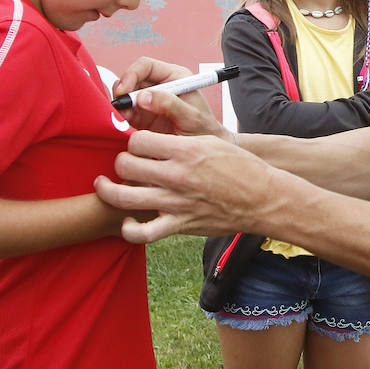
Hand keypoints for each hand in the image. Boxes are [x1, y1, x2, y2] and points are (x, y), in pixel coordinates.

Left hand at [94, 129, 276, 244]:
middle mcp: (177, 175)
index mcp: (185, 150)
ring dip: (109, 191)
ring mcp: (176, 202)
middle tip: (127, 164)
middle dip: (121, 162)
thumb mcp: (211, 141)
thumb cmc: (239, 167)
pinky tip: (127, 221)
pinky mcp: (180, 225)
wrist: (263, 198)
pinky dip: (129, 230)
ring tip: (106, 186)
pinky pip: (143, 233)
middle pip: (125, 164)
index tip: (138, 145)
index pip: (138, 139)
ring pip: (124, 197)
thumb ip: (179, 138)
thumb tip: (153, 135)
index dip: (133, 141)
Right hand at [113, 58, 227, 137]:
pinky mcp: (142, 117)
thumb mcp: (192, 117)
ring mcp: (149, 102)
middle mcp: (160, 86)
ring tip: (122, 117)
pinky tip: (123, 124)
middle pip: (131, 79)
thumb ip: (170, 104)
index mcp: (175, 77)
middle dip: (122, 91)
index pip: (146, 66)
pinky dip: (119, 117)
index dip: (131, 74)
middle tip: (119, 105)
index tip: (124, 90)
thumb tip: (144, 96)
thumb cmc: (204, 131)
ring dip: (120, 105)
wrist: (203, 154)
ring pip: (125, 96)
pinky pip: (124, 113)